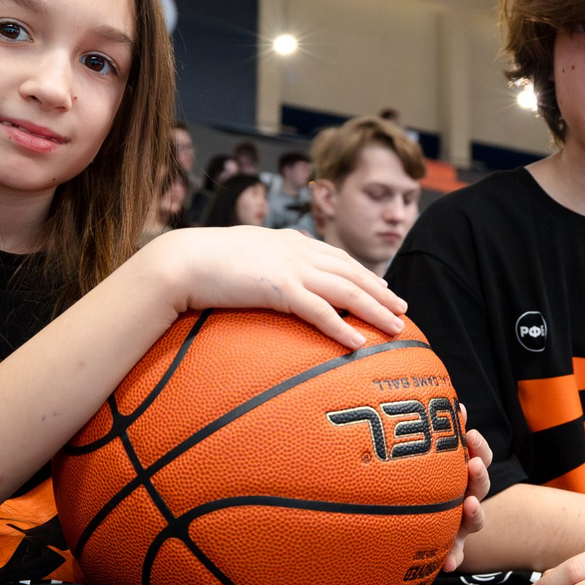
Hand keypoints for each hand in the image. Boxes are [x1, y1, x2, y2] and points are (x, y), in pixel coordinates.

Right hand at [138, 225, 405, 349]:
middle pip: (351, 272)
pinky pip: (319, 311)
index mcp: (289, 240)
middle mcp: (296, 250)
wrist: (181, 260)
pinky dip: (342, 327)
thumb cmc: (203, 260)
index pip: (337, 256)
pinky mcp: (279, 288)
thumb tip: (268, 276)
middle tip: (403, 309)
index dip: (364, 272)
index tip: (384, 286)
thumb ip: (262, 261)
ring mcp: (290, 268)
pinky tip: (358, 343)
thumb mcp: (242, 254)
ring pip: (345, 290)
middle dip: (381, 291)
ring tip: (395, 327)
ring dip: (374, 309)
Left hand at [443, 410, 492, 571]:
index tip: (470, 433)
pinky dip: (455, 557)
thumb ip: (443, 433)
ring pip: (475, 518)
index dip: (479, 447)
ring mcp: (462, 522)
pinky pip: (455, 552)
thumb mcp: (435, 458)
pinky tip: (450, 564)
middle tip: (473, 464)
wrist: (420, 520)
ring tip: (470, 506)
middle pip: (481, 485)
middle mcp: (468, 497)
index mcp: (466, 474)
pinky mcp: (451, 544)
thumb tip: (450, 402)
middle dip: (479, 475)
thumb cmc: (428, 481)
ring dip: (475, 513)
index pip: (480, 457)